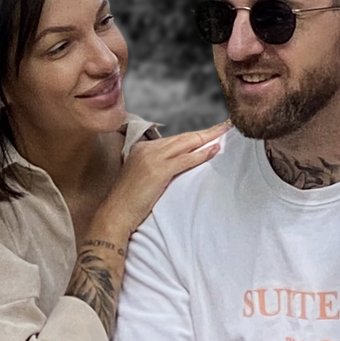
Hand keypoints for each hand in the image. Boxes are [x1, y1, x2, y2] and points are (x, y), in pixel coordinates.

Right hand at [96, 121, 229, 239]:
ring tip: (224, 132)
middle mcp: (147, 149)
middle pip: (182, 138)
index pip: (174, 139)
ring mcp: (152, 158)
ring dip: (207, 138)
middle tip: (224, 126)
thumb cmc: (129, 202)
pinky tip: (214, 150)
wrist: (115, 214)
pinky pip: (185, 160)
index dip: (193, 136)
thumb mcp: (142, 178)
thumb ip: (156, 167)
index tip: (209, 132)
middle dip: (205, 132)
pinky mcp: (158, 171)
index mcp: (142, 148)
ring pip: (185, 144)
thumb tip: (177, 166)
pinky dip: (201, 154)